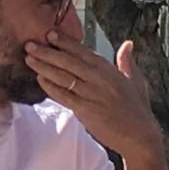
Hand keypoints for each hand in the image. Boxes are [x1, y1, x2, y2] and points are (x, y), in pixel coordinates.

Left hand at [24, 32, 162, 160]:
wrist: (139, 136)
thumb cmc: (137, 109)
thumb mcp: (136, 81)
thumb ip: (127, 62)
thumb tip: (128, 44)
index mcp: (109, 70)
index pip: (83, 52)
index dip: (65, 42)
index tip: (49, 33)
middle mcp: (99, 79)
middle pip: (68, 62)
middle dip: (47, 52)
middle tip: (29, 44)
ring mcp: (91, 94)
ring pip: (63, 77)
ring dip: (44, 67)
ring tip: (29, 58)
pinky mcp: (85, 110)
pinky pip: (63, 95)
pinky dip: (50, 87)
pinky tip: (39, 79)